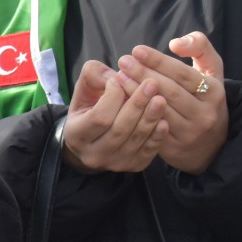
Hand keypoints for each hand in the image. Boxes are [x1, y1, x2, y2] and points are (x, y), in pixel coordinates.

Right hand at [61, 59, 164, 173]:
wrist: (95, 136)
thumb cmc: (91, 105)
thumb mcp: (85, 87)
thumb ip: (95, 75)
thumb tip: (117, 75)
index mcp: (76, 134)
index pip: (99, 117)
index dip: (113, 96)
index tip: (121, 77)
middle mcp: (93, 154)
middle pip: (119, 129)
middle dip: (137, 105)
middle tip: (152, 84)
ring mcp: (114, 163)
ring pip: (135, 140)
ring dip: (150, 118)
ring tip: (161, 98)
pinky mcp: (133, 166)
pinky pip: (148, 152)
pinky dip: (157, 137)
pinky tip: (164, 121)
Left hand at [116, 32, 228, 174]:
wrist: (213, 145)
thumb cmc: (206, 99)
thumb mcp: (212, 70)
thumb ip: (199, 47)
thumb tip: (175, 43)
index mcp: (214, 92)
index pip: (183, 73)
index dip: (158, 61)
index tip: (137, 50)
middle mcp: (204, 114)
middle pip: (169, 91)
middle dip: (143, 74)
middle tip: (123, 61)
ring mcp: (189, 133)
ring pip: (157, 110)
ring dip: (135, 92)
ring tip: (118, 77)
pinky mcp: (174, 148)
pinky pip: (151, 128)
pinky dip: (135, 112)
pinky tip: (121, 100)